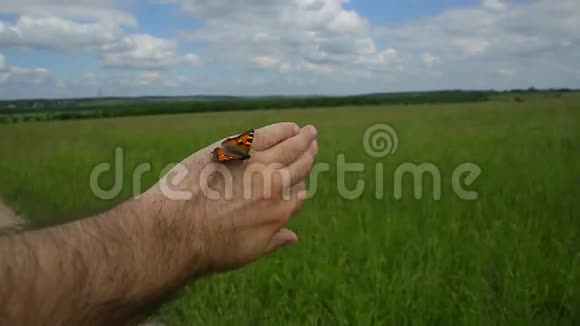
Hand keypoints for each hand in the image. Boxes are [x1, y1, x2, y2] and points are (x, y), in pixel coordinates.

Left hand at [141, 122, 317, 274]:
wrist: (177, 230)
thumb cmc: (209, 247)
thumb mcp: (249, 251)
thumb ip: (274, 240)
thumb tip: (293, 238)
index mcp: (279, 213)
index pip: (299, 193)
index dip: (301, 184)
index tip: (300, 179)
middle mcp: (275, 187)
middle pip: (299, 166)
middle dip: (308, 155)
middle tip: (312, 143)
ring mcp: (258, 165)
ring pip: (289, 147)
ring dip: (301, 138)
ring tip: (308, 132)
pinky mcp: (237, 149)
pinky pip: (267, 134)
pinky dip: (281, 129)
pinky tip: (289, 127)